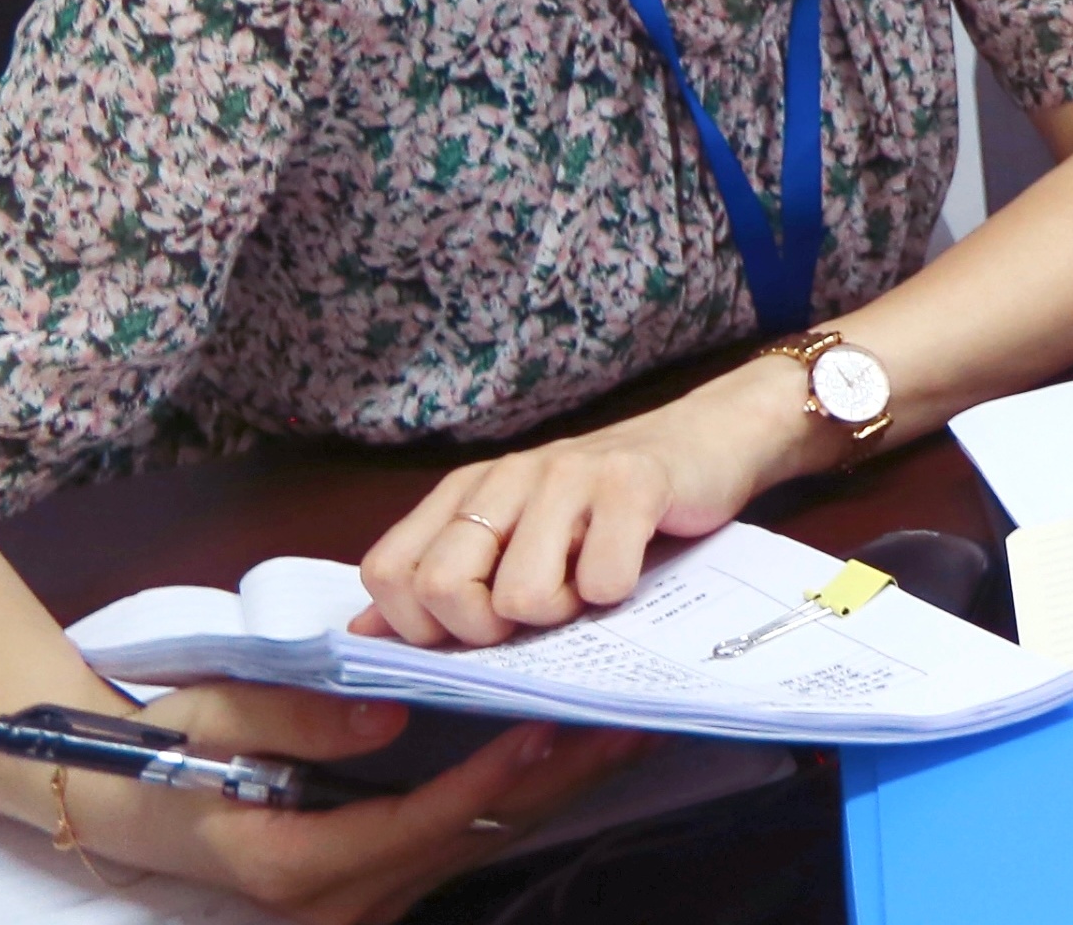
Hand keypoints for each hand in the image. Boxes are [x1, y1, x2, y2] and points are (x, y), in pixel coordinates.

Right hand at [65, 683, 643, 924]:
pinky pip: (463, 840)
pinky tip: (567, 755)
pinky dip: (517, 796)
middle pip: (473, 836)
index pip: (422, 821)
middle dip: (556, 780)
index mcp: (299, 865)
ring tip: (623, 731)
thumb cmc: (163, 756)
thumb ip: (297, 722)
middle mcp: (342, 899)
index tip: (553, 729)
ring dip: (552, 788)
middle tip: (632, 719)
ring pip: (479, 842)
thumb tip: (388, 719)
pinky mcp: (378, 882)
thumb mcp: (213, 722)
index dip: (493, 779)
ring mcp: (363, 900)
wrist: (126, 805)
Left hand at [354, 364, 806, 647]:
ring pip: (521, 595)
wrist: (710, 439)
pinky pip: (602, 581)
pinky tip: (632, 567)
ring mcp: (569, 476)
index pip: (388, 573)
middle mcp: (506, 477)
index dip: (419, 625)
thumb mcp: (517, 536)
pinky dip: (618, 595)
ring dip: (562, 614)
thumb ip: (443, 578)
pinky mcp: (634, 483)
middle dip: (487, 630)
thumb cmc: (608, 506)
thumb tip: (362, 632)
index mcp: (466, 492)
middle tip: (537, 614)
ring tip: (590, 586)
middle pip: (443, 589)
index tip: (476, 626)